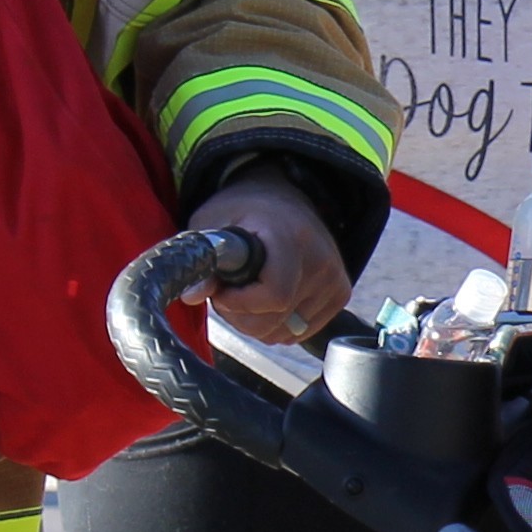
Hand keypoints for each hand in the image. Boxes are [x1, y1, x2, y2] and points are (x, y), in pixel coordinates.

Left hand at [185, 171, 348, 344]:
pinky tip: (268, 299)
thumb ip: (202, 258)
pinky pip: (297, 333)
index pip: (274, 296)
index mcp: (290, 236)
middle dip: (240, 315)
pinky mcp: (340, 295)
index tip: (221, 289)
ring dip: (256, 322)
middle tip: (229, 290)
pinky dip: (275, 325)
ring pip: (283, 332)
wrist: (283, 198)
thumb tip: (191, 294)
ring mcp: (334, 279)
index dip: (238, 303)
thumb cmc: (243, 211)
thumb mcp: (211, 223)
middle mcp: (320, 259)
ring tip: (248, 291)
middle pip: (275, 321)